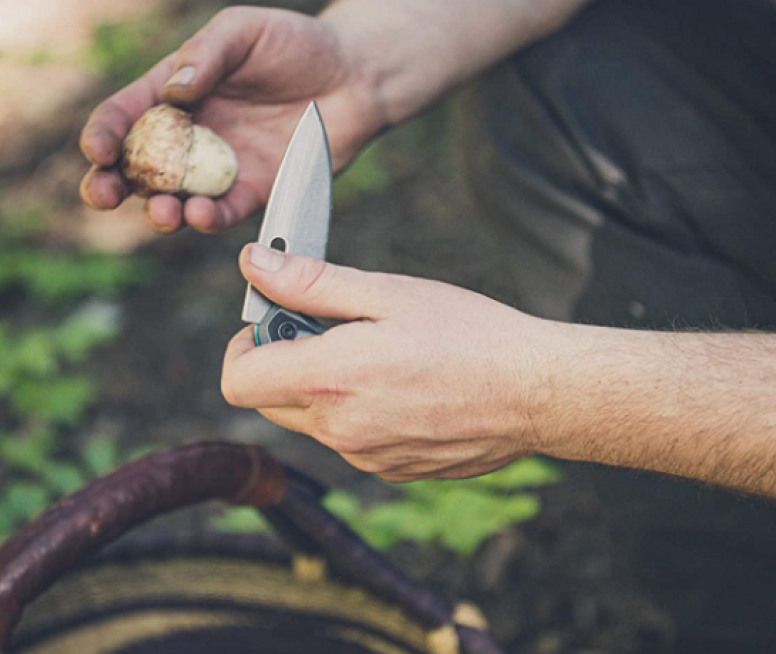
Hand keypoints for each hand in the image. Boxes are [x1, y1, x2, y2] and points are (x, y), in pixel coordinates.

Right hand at [79, 7, 380, 234]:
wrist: (354, 77)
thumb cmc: (296, 44)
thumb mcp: (243, 32)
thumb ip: (205, 55)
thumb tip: (172, 92)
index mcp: (175, 93)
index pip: (126, 115)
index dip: (104, 133)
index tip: (96, 149)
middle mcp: (190, 135)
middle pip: (136, 167)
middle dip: (110, 184)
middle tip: (102, 195)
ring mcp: (219, 168)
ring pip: (173, 199)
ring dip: (158, 210)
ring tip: (160, 210)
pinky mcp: (253, 191)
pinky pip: (222, 212)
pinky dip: (207, 218)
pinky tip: (200, 214)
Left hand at [221, 244, 560, 481]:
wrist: (538, 392)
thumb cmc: (470, 334)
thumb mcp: (388, 292)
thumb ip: (311, 282)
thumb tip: (253, 264)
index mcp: (329, 380)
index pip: (237, 381)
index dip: (244, 347)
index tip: (274, 322)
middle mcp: (338, 430)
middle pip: (269, 401)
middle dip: (284, 362)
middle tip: (331, 329)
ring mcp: (365, 457)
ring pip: (312, 421)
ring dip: (324, 388)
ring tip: (380, 356)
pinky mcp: (391, 471)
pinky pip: (351, 440)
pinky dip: (359, 413)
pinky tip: (405, 386)